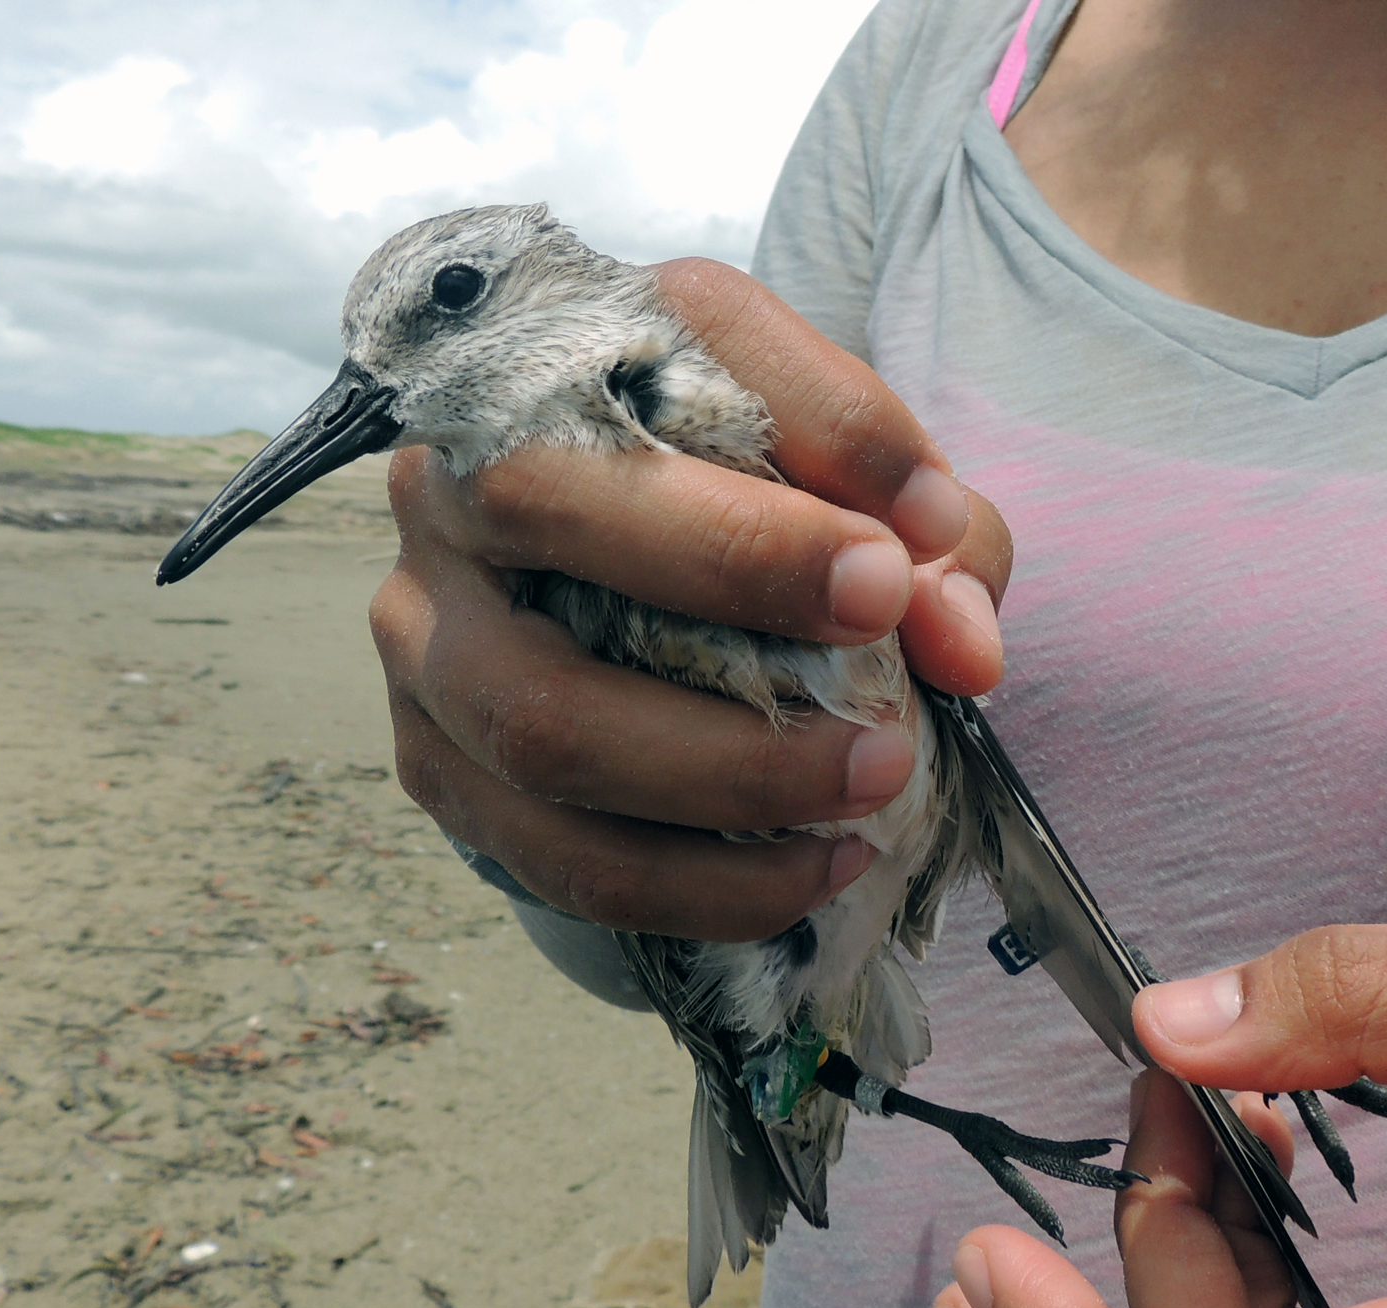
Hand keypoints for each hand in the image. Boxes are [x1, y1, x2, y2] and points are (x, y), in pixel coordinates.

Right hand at [370, 259, 1011, 941]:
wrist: (626, 605)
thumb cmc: (760, 520)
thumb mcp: (864, 499)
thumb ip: (936, 542)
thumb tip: (961, 644)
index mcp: (572, 350)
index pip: (674, 343)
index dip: (808, 435)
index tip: (915, 544)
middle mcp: (457, 469)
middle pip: (541, 497)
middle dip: (731, 578)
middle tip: (885, 652)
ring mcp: (425, 624)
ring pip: (538, 715)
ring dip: (724, 772)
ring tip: (874, 785)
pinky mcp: (430, 758)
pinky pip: (551, 850)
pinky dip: (694, 885)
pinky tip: (810, 876)